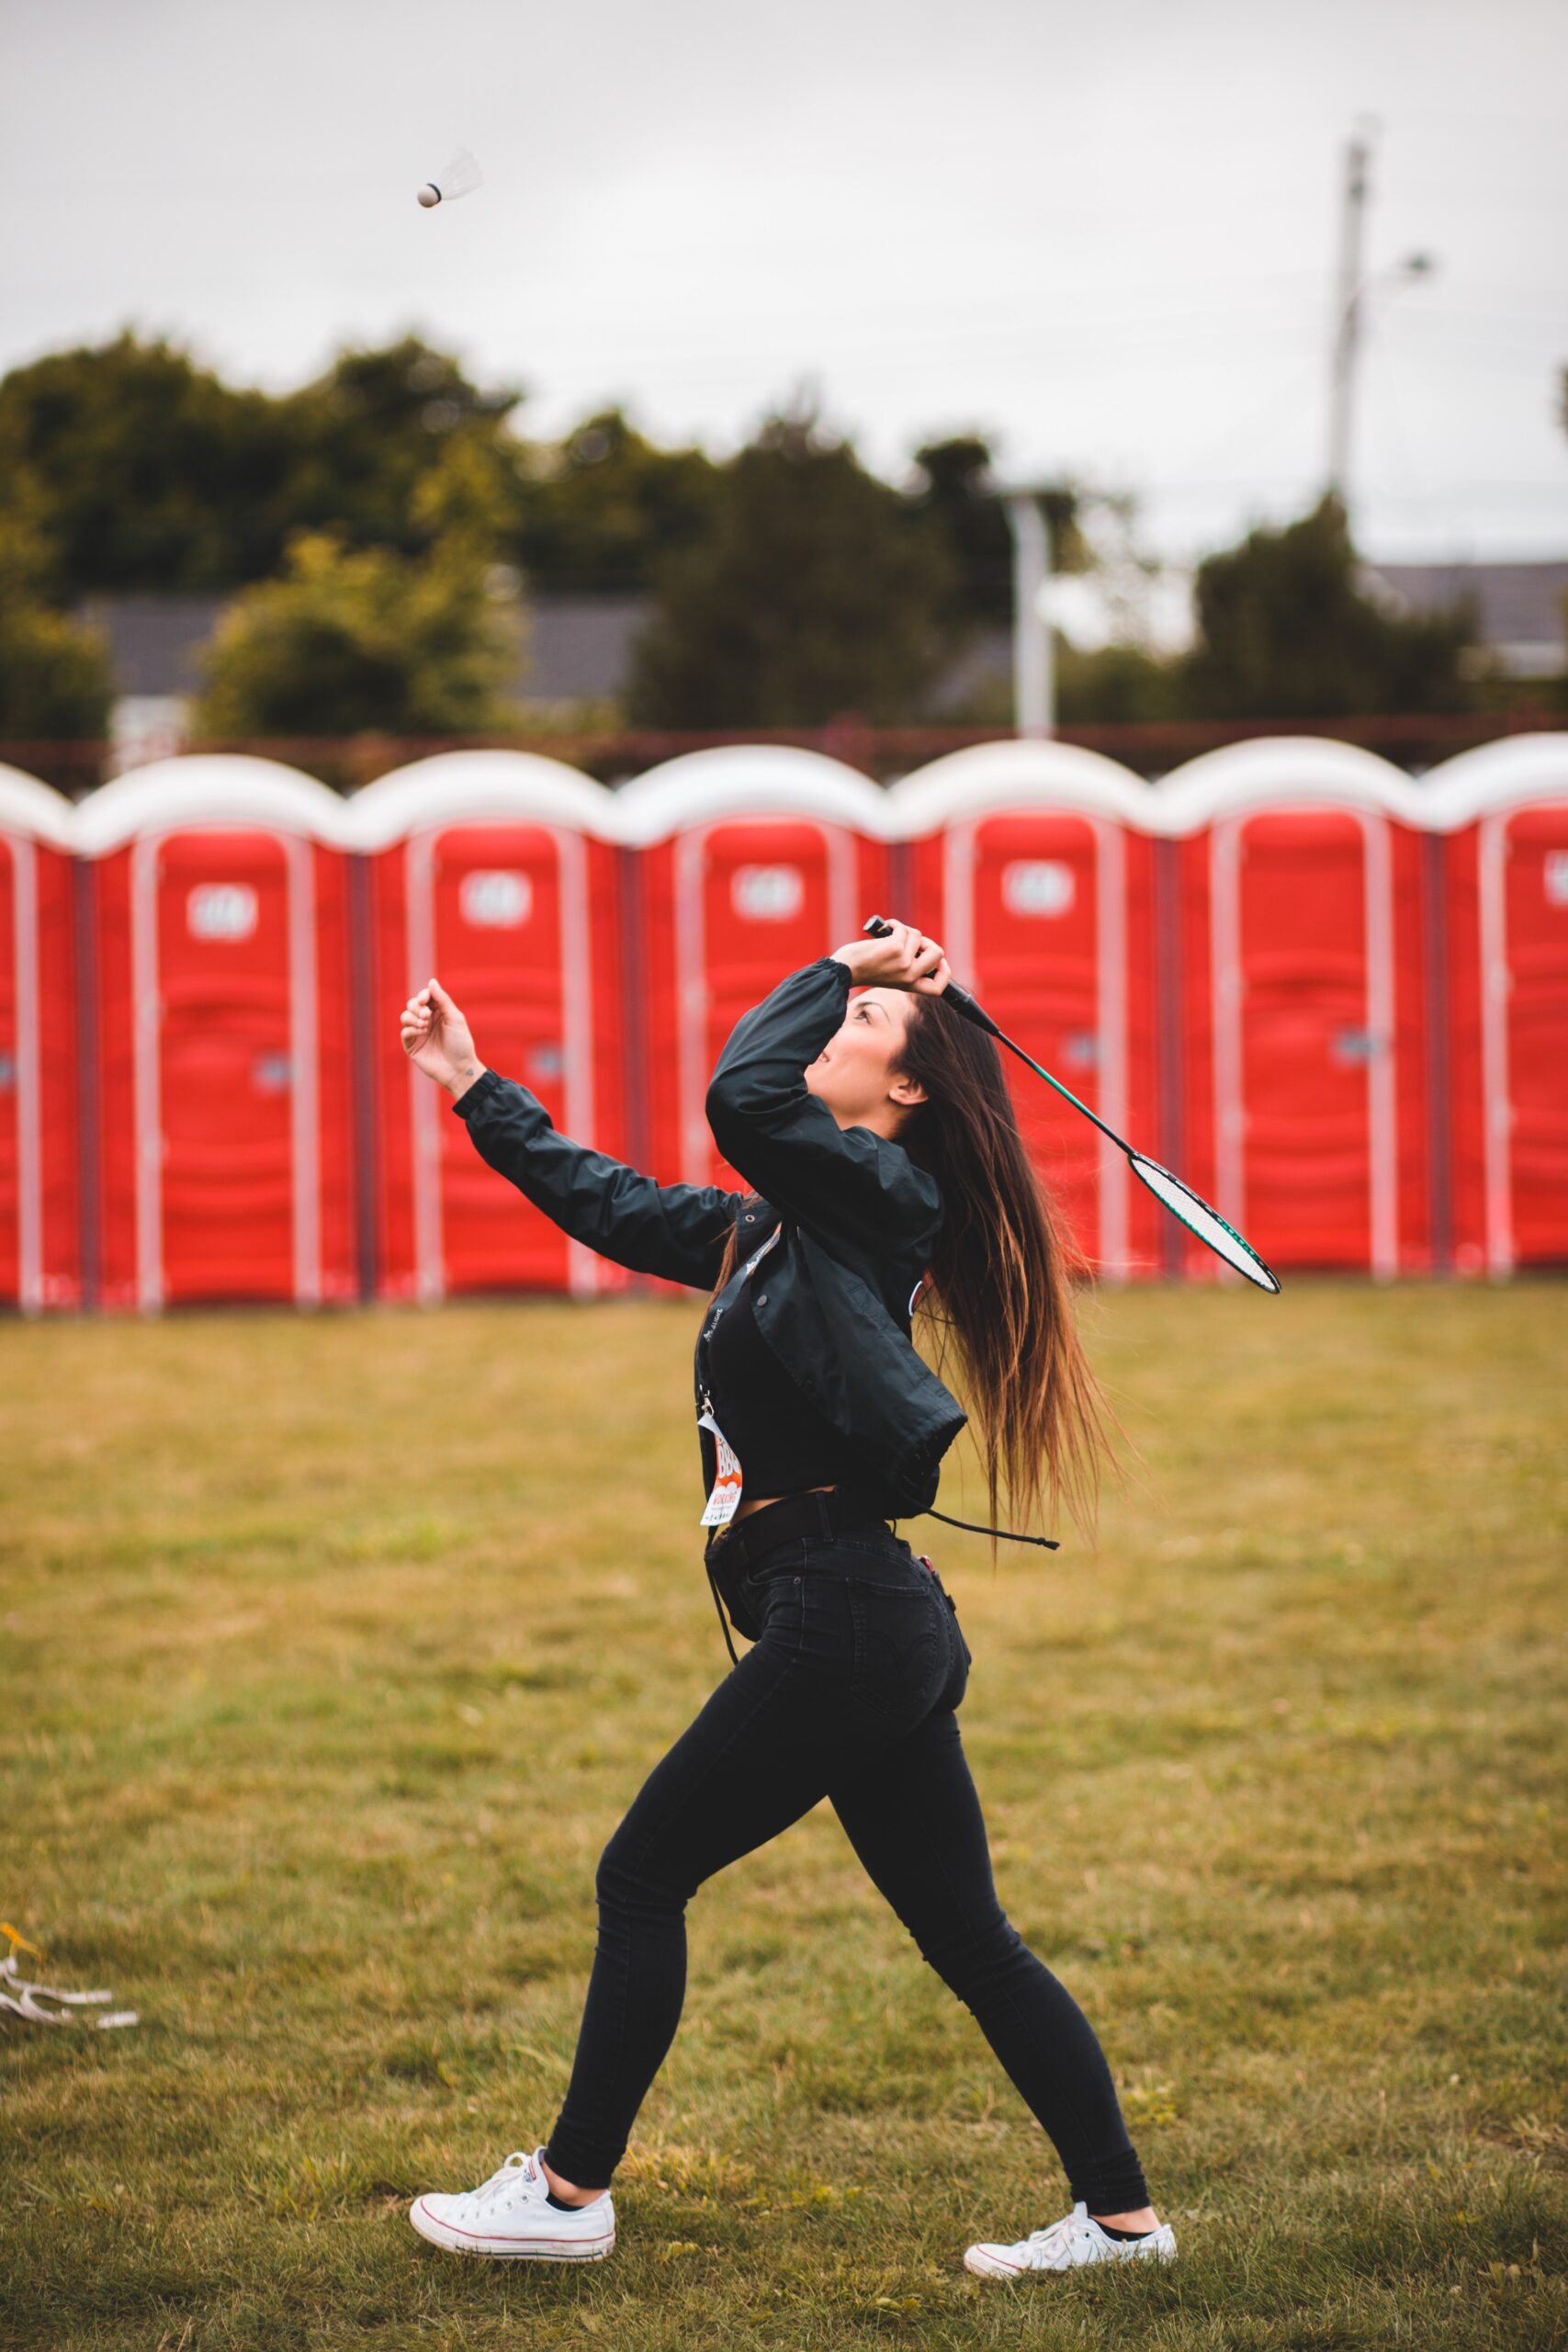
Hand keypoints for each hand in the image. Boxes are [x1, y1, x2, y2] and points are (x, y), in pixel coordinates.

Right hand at [399, 978, 485, 1096]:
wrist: (459, 1068)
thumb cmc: (461, 1043)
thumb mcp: (455, 1018)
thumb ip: (442, 999)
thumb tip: (431, 981)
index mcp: (438, 1013)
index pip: (424, 997)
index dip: (422, 995)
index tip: (424, 1000)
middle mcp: (427, 1021)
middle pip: (412, 1005)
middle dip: (417, 1007)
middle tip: (427, 1016)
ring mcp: (418, 1033)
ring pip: (405, 1016)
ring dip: (413, 1017)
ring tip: (425, 1025)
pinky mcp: (412, 1046)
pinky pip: (404, 1032)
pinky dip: (411, 1029)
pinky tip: (422, 1033)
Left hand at [830, 919, 950, 995]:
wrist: (845, 969)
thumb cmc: (864, 969)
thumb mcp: (891, 975)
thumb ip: (907, 966)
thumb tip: (920, 943)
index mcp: (909, 984)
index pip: (938, 988)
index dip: (944, 972)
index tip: (939, 961)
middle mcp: (910, 975)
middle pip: (938, 954)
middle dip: (928, 942)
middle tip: (913, 941)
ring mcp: (904, 962)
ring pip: (918, 936)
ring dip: (904, 931)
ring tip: (889, 935)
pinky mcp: (895, 948)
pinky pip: (904, 929)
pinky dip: (894, 924)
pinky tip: (884, 928)